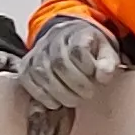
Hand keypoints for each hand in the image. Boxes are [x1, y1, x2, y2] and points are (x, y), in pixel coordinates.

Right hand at [15, 15, 120, 134]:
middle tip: (87, 94)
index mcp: (75, 33)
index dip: (87, 67)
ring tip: (74, 100)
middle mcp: (52, 39)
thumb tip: (103, 76)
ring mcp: (36, 52)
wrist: (68, 39)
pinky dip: (42, 96)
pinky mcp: (26, 66)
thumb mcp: (106, 51)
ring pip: (42, 73)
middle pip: (59, 62)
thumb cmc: (89, 49)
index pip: (77, 49)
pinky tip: (56, 102)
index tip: (97, 77)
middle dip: (75, 84)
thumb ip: (108, 62)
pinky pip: (28, 81)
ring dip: (60, 93)